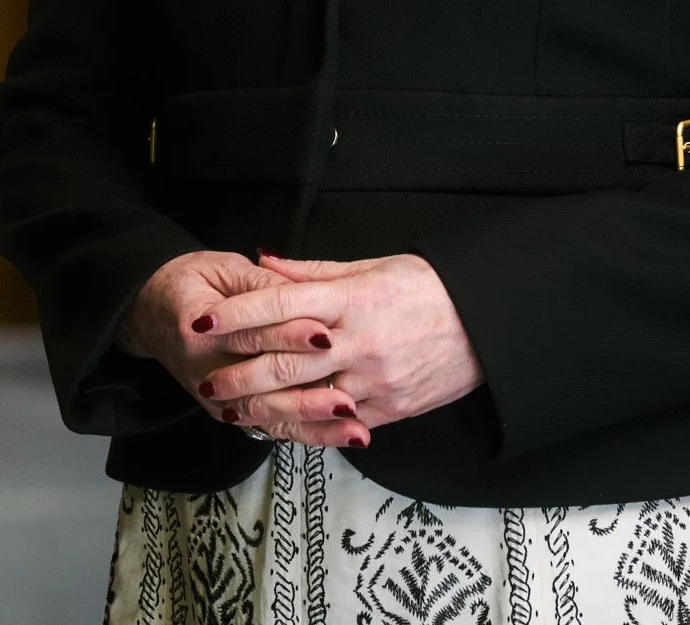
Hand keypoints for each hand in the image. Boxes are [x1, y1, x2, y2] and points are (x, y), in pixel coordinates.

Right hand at [116, 249, 370, 448]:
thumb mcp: (221, 268)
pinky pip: (271, 427)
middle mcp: (206, 371)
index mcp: (200, 327)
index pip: (253, 332)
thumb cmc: (189, 282)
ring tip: (352, 425)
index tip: (327, 336)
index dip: (291, 333)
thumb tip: (301, 288)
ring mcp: (217, 399)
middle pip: (264, 382)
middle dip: (309, 389)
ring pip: (270, 415)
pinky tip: (339, 435)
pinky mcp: (229, 412)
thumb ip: (261, 282)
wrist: (151, 311)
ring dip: (314, 423)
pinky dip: (307, 433)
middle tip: (349, 393)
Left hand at [199, 252, 483, 442]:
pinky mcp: (387, 411)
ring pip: (303, 403)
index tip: (204, 322)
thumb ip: (312, 272)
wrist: (485, 324)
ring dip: (262, 408)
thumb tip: (264, 262)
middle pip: (283, 362)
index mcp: (353, 299)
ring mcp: (373, 382)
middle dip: (237, 374)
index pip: (280, 305)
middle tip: (206, 379)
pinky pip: (335, 426)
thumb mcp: (373, 266)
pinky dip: (304, 427)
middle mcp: (359, 342)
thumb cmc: (428, 287)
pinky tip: (279, 425)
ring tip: (233, 410)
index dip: (237, 315)